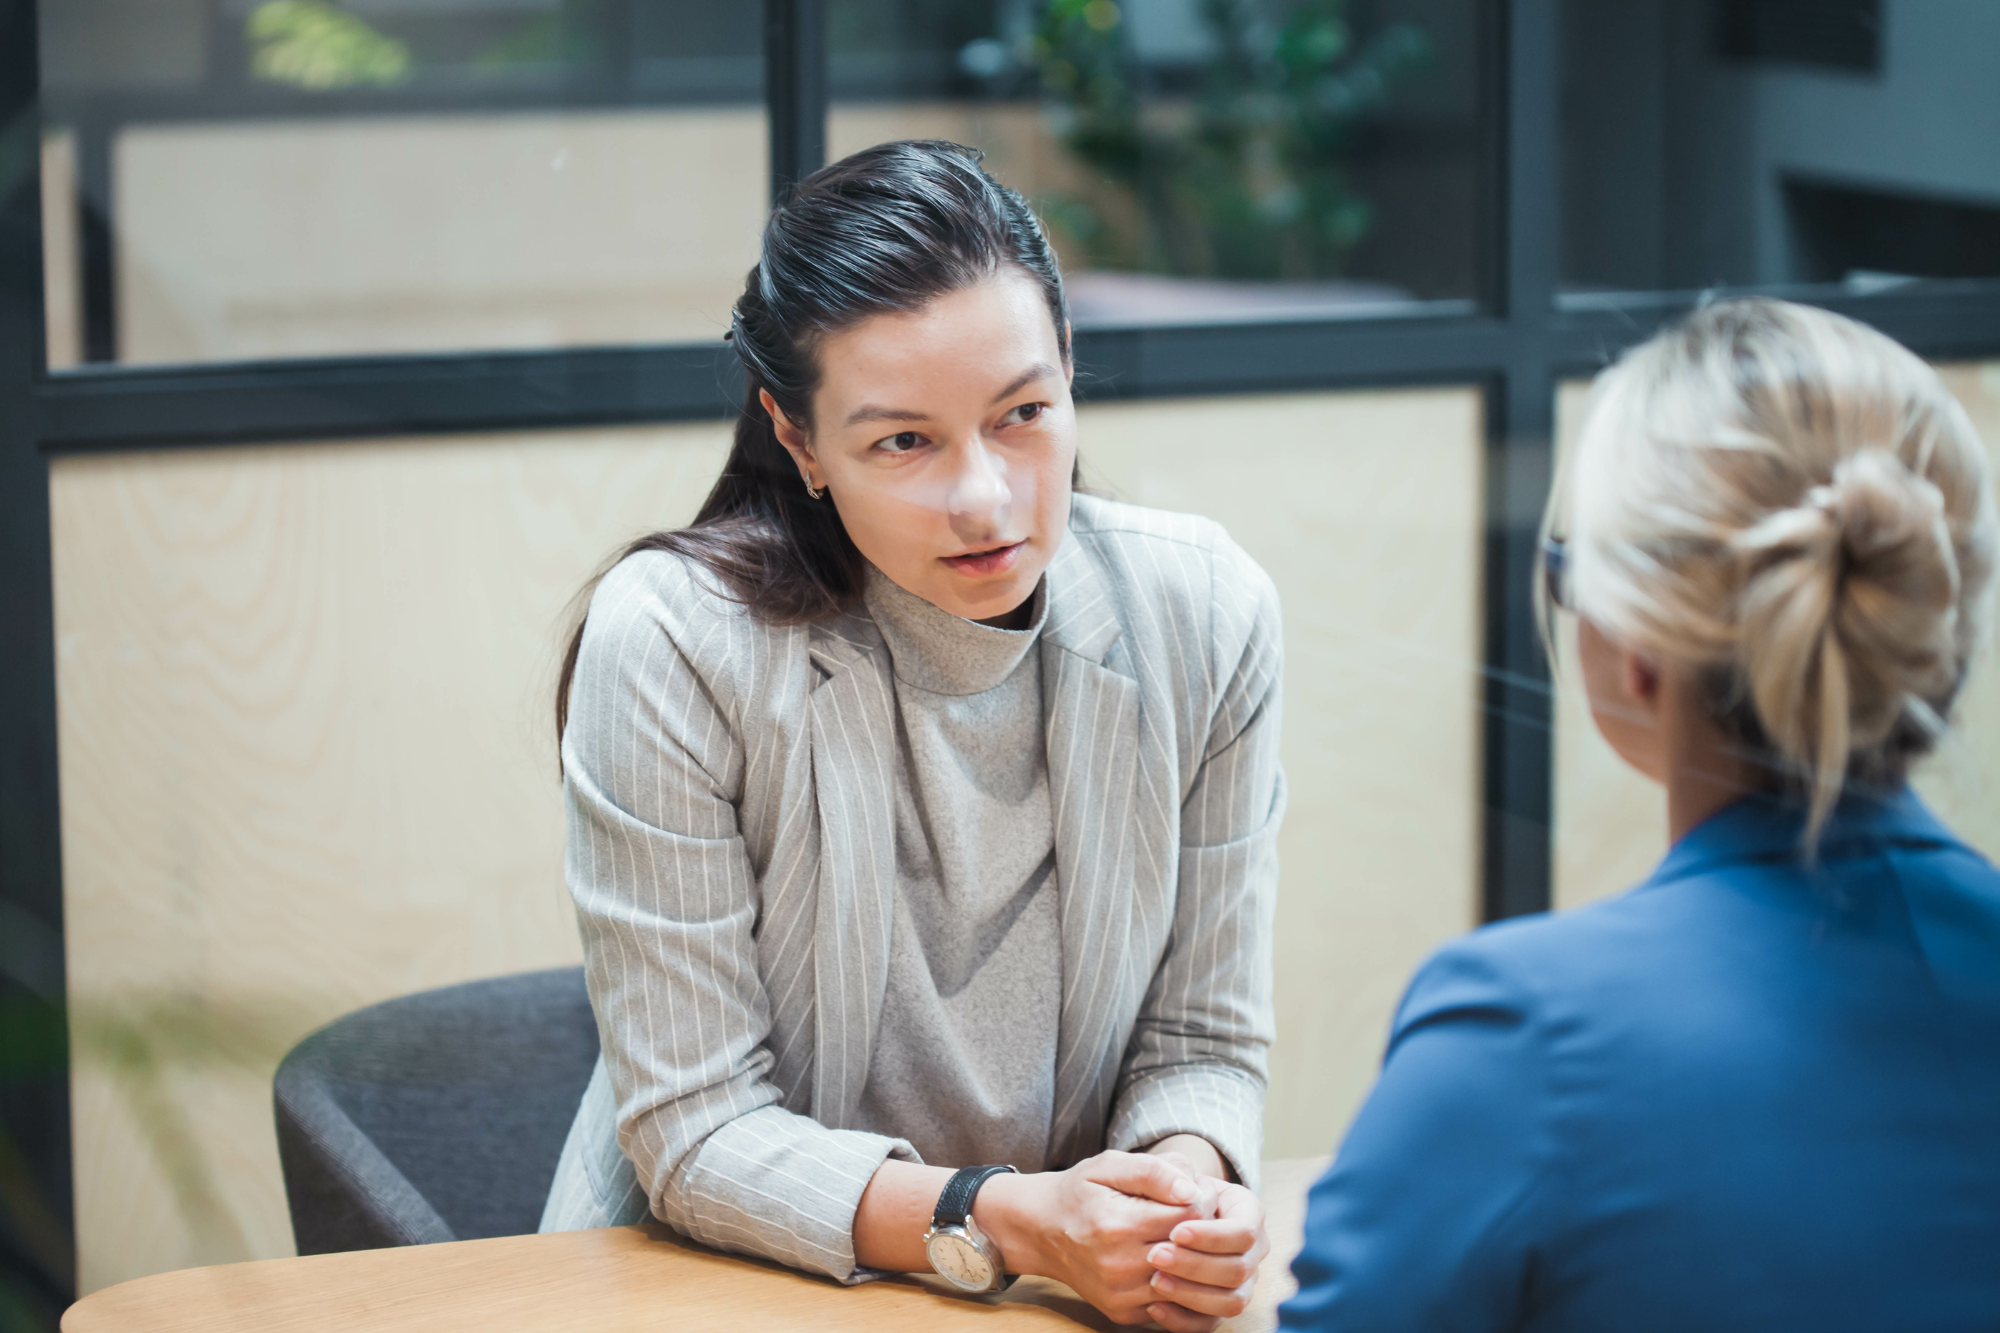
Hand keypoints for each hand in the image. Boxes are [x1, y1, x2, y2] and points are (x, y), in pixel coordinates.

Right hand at [975, 1151, 1209, 1325]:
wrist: (1041, 1230)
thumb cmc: (1080, 1193)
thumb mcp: (1108, 1166)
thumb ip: (1152, 1171)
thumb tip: (1191, 1190)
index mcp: (1118, 1224)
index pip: (1188, 1217)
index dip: (1199, 1201)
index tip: (1192, 1193)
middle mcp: (1119, 1266)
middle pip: (1191, 1252)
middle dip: (1199, 1231)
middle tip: (1190, 1214)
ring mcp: (1120, 1294)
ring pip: (1184, 1282)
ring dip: (1191, 1259)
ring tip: (1178, 1236)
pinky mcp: (1122, 1312)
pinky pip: (1169, 1303)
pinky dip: (1175, 1282)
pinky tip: (1165, 1259)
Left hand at [1143, 1178, 1268, 1331]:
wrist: (1155, 1208)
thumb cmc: (1160, 1187)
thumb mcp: (1161, 1169)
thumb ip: (1169, 1170)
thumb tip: (1186, 1189)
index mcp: (1247, 1212)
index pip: (1244, 1231)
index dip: (1213, 1236)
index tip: (1176, 1231)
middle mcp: (1251, 1250)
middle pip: (1239, 1269)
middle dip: (1196, 1265)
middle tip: (1156, 1256)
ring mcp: (1240, 1282)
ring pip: (1232, 1301)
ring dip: (1192, 1294)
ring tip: (1155, 1281)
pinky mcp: (1220, 1307)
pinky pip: (1211, 1324)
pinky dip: (1183, 1320)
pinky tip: (1154, 1306)